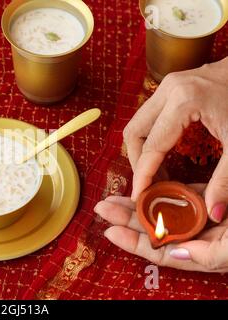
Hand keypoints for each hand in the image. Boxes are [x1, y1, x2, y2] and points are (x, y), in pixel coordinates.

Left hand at [95, 184, 227, 271]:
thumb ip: (209, 256)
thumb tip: (175, 251)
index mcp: (200, 252)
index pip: (158, 250)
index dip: (132, 243)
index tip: (109, 231)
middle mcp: (196, 235)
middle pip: (153, 228)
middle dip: (125, 218)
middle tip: (102, 208)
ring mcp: (200, 215)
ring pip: (161, 210)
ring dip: (137, 202)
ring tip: (112, 197)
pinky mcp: (208, 197)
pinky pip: (178, 193)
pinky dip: (160, 189)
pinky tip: (141, 185)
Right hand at [123, 57, 227, 222]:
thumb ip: (226, 180)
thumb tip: (212, 212)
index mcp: (185, 102)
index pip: (152, 146)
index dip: (143, 174)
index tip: (139, 196)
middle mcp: (169, 90)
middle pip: (134, 132)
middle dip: (137, 161)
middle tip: (149, 184)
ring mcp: (168, 86)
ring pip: (137, 123)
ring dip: (141, 150)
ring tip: (156, 173)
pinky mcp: (171, 87)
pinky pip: (148, 117)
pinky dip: (150, 138)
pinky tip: (164, 155)